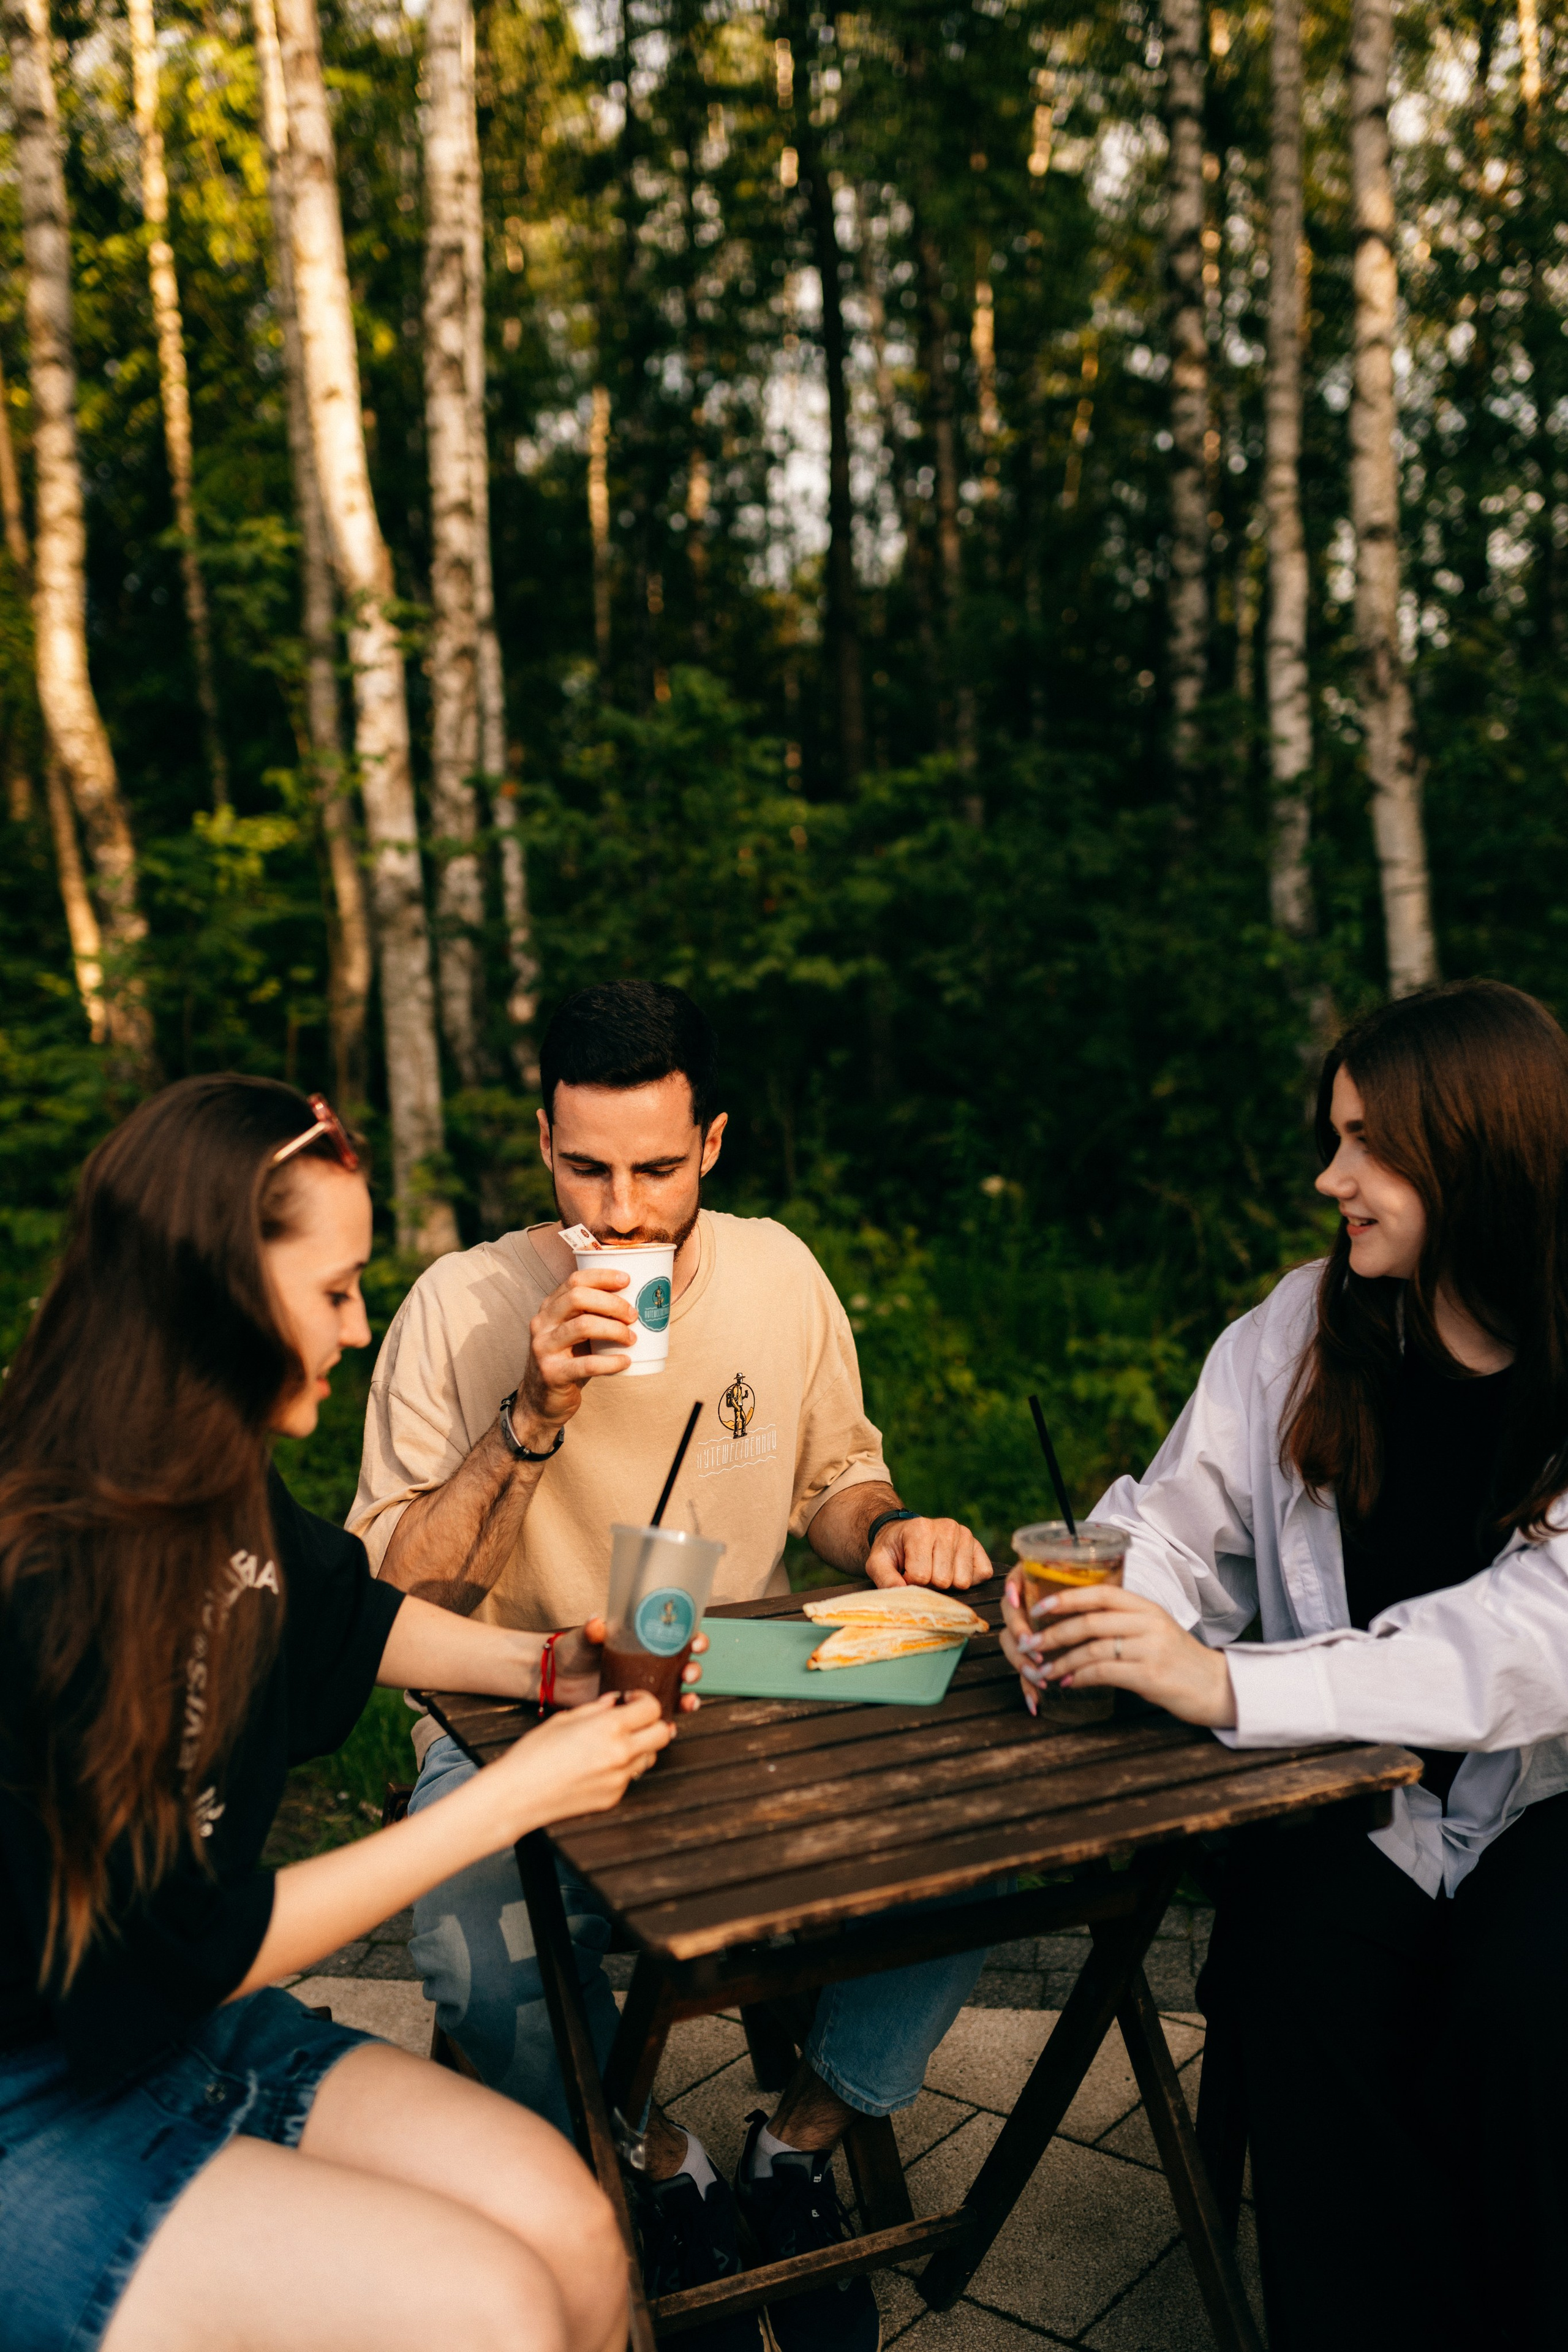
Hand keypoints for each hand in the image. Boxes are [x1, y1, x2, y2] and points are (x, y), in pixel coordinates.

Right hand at [486, 1689, 673, 1832]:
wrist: (516, 1795)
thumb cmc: (533, 1754)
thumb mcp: (564, 1719)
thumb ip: (596, 1709)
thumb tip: (615, 1702)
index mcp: (610, 1727)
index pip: (653, 1709)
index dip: (644, 1700)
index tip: (631, 1700)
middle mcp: (621, 1753)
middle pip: (663, 1734)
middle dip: (652, 1723)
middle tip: (634, 1720)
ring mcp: (619, 1779)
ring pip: (649, 1757)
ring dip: (640, 1747)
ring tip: (613, 1743)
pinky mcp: (613, 1798)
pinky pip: (629, 1777)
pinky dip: (621, 1768)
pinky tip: (597, 1766)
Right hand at [514, 1267, 638, 1435]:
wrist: (541, 1401)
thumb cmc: (568, 1361)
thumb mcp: (574, 1333)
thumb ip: (592, 1315)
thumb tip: (636, 1300)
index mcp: (549, 1308)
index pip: (574, 1280)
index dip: (602, 1276)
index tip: (627, 1279)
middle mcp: (542, 1323)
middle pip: (577, 1297)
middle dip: (611, 1303)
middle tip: (633, 1315)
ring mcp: (544, 1348)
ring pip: (582, 1326)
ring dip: (614, 1329)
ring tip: (632, 1338)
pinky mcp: (552, 1373)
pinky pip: (587, 1364)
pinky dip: (611, 1362)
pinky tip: (626, 1361)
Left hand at [551, 1618, 707, 1714]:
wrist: (555, 1679)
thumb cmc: (573, 1652)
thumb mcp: (584, 1637)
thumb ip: (592, 1631)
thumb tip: (596, 1623)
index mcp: (644, 1642)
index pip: (676, 1637)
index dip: (692, 1638)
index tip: (695, 1642)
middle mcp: (650, 1666)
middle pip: (684, 1667)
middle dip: (694, 1670)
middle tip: (688, 1674)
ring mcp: (644, 1689)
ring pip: (677, 1694)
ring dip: (688, 1699)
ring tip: (688, 1702)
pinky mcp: (634, 1710)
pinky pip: (657, 1717)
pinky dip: (668, 1722)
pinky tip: (670, 1726)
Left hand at [867, 1515, 993, 1591]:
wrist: (906, 1534)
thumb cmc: (893, 1550)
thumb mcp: (878, 1562)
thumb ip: (885, 1578)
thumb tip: (901, 1591)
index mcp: (921, 1529)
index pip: (920, 1576)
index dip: (911, 1582)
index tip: (905, 1573)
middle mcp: (947, 1527)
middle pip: (943, 1580)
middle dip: (930, 1583)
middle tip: (922, 1571)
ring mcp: (965, 1535)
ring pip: (962, 1581)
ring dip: (948, 1583)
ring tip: (936, 1569)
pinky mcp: (979, 1546)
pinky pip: (982, 1574)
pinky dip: (968, 1579)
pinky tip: (953, 1569)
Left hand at [1000, 1576, 1235, 1727]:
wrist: (1217, 1687)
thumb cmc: (1179, 1659)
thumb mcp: (1155, 1630)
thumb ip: (1123, 1622)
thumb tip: (1077, 1621)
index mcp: (1147, 1607)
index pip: (1101, 1592)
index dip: (1067, 1597)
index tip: (1039, 1607)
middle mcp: (1149, 1623)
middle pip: (1090, 1621)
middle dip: (1054, 1633)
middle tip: (1030, 1644)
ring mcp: (1151, 1649)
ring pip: (1093, 1649)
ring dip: (1062, 1661)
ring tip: (1043, 1670)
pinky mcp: (1150, 1676)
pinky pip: (1104, 1673)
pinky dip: (1080, 1677)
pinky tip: (1068, 1683)